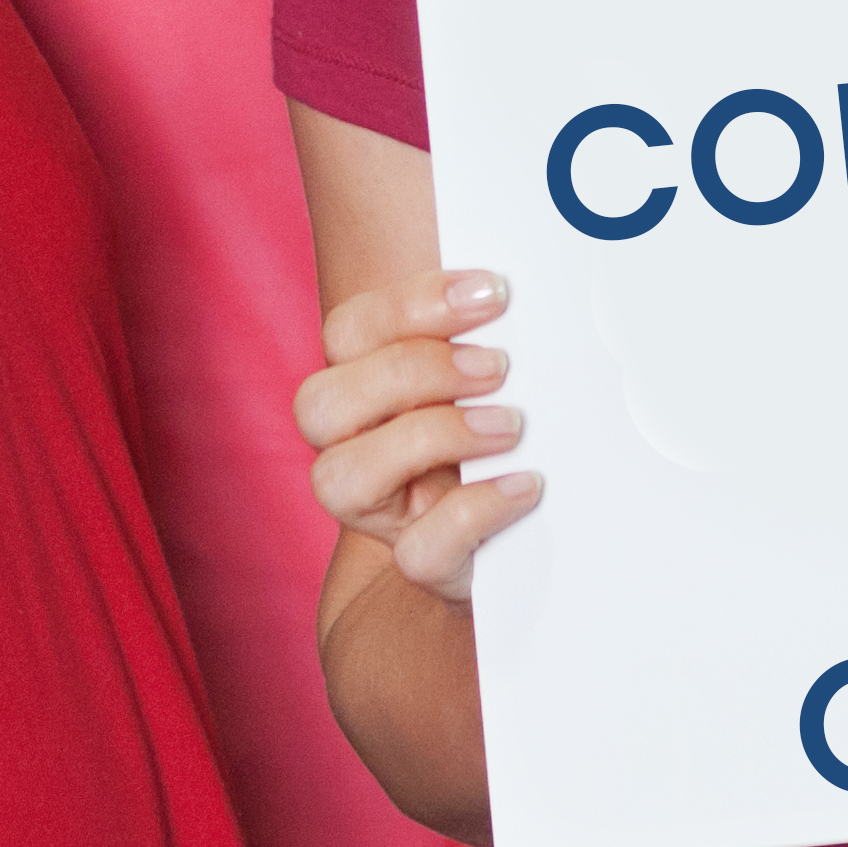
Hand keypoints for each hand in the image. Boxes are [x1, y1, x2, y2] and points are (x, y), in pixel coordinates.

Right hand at [292, 268, 541, 604]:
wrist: (510, 537)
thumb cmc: (496, 432)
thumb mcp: (487, 374)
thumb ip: (485, 332)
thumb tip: (527, 284)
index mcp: (362, 382)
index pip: (350, 330)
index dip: (413, 304)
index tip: (493, 291)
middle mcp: (351, 445)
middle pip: (320, 401)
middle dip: (415, 370)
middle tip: (498, 365)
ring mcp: (378, 510)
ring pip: (337, 478)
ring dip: (431, 437)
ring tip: (510, 426)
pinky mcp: (422, 561)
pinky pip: (419, 550)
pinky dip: (474, 510)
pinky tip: (524, 485)